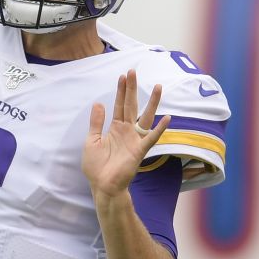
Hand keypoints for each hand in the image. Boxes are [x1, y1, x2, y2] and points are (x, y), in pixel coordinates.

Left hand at [83, 69, 170, 206]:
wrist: (102, 186)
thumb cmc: (96, 167)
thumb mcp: (91, 141)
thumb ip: (96, 123)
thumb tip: (98, 103)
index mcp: (115, 128)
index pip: (119, 105)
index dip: (121, 91)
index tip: (123, 76)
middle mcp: (127, 131)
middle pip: (131, 106)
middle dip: (132, 89)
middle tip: (133, 71)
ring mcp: (134, 140)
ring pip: (145, 117)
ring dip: (152, 103)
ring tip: (158, 88)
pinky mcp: (139, 151)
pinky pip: (151, 138)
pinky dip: (159, 129)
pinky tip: (167, 118)